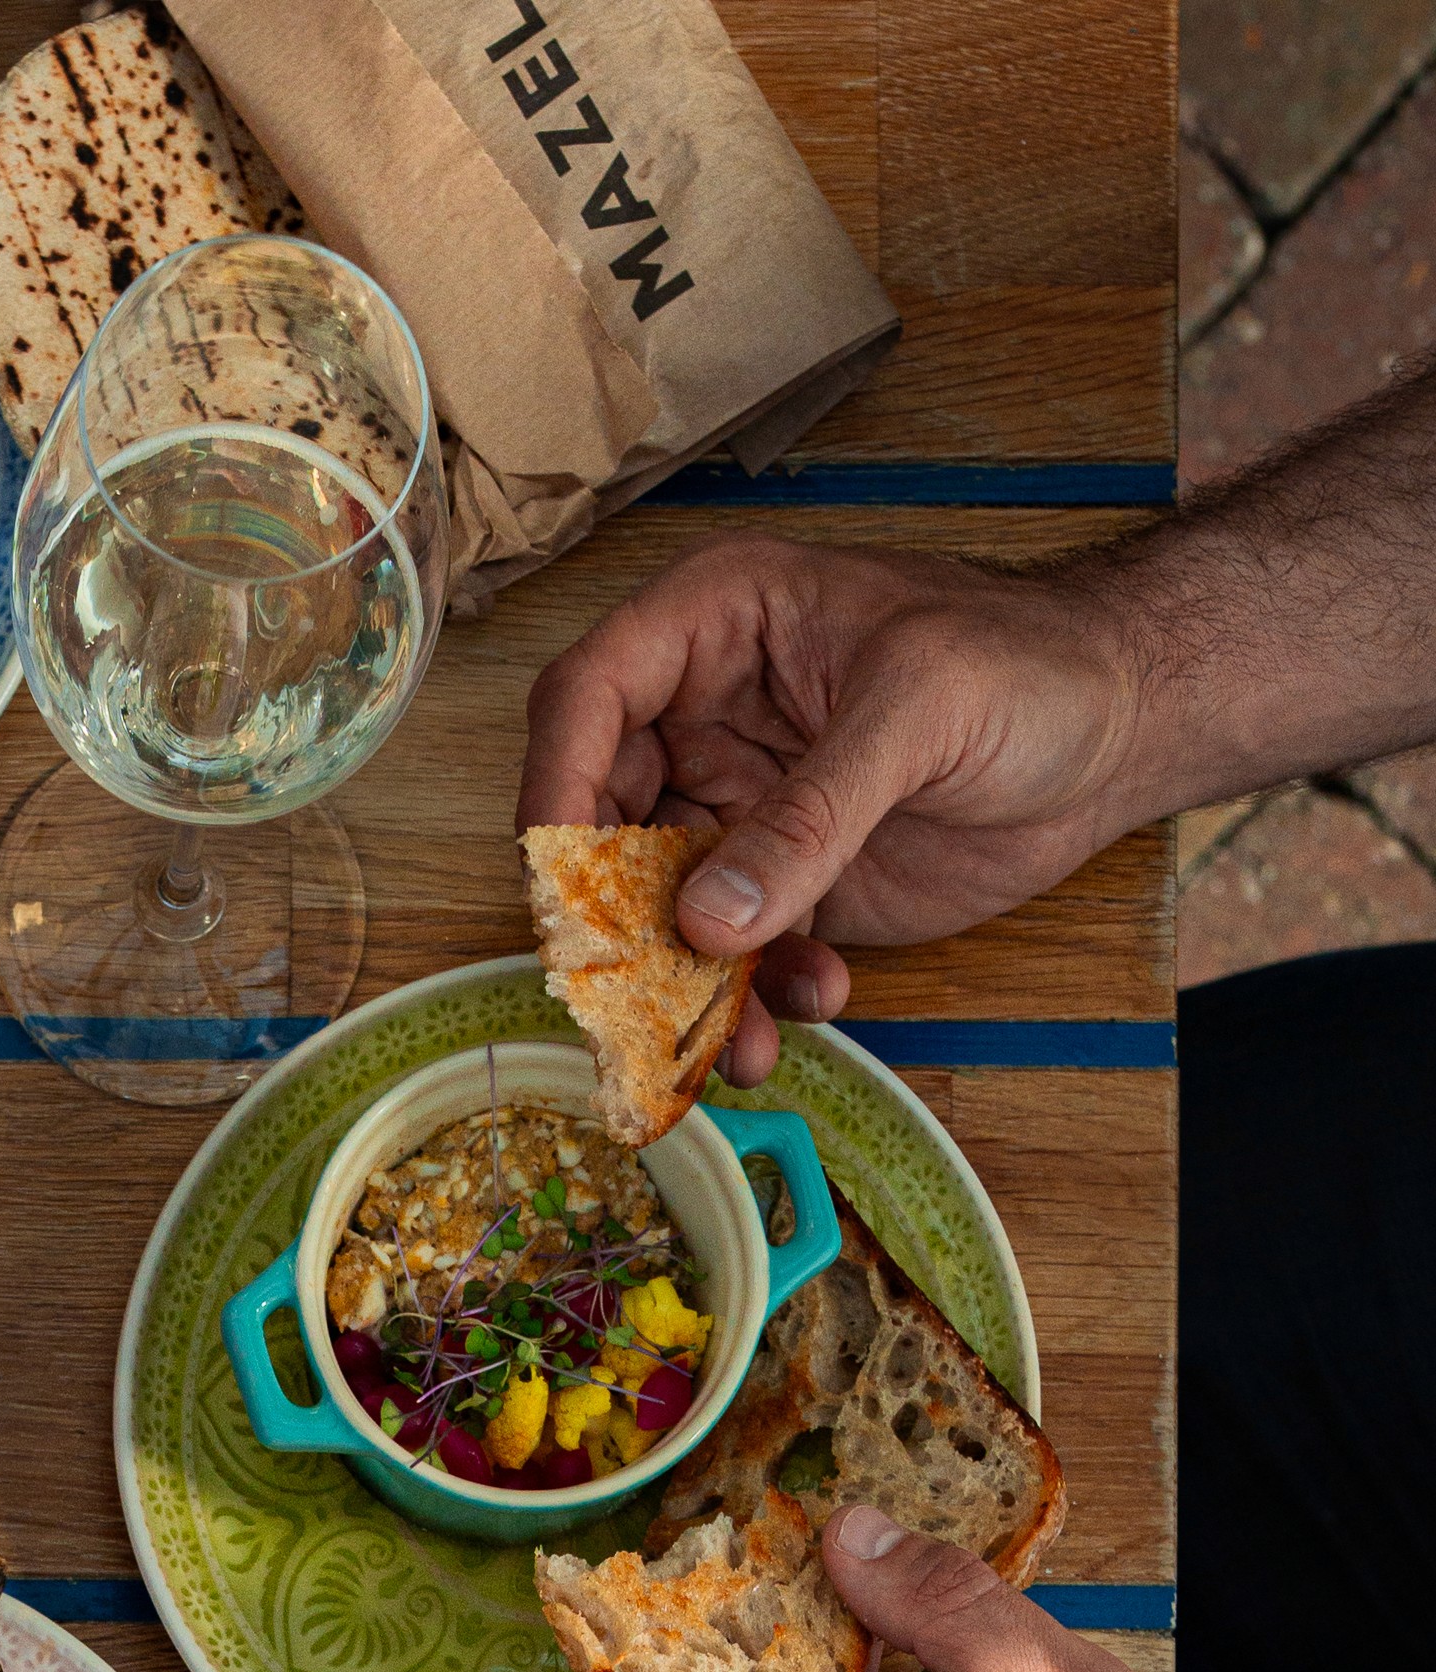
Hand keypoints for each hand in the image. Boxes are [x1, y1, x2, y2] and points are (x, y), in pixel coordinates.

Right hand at [517, 536, 1158, 1077]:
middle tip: (634, 997)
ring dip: (686, 984)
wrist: (1117, 730)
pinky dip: (756, 997)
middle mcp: (705, 718)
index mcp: (717, 627)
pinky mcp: (785, 885)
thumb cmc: (1028, 664)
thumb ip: (811, 816)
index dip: (556, 786)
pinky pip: (734, 955)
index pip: (588, 698)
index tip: (557, 882)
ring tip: (738, 1042)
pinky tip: (814, 1002)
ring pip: (661, 910)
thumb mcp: (919, 710)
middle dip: (616, 921)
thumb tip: (708, 919)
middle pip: (600, 824)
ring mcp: (740, 808)